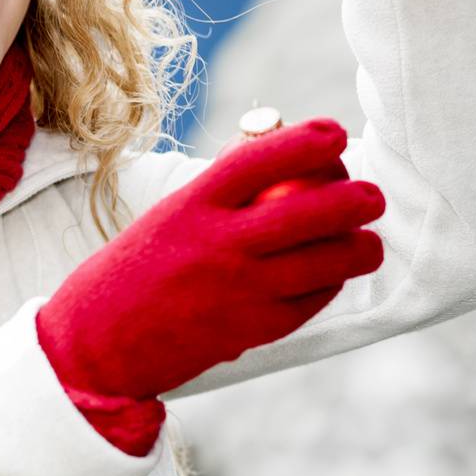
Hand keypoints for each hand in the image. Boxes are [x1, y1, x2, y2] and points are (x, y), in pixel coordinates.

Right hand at [37, 119, 386, 401]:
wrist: (100, 342)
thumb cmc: (139, 268)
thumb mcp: (172, 216)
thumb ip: (222, 194)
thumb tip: (282, 160)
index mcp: (193, 206)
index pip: (260, 159)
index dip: (306, 140)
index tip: (336, 133)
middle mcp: (218, 245)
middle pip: (306, 213)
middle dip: (354, 200)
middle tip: (374, 196)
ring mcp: (238, 290)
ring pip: (321, 264)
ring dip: (359, 252)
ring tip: (370, 244)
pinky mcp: (250, 331)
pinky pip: (307, 304)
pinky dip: (329, 288)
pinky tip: (336, 278)